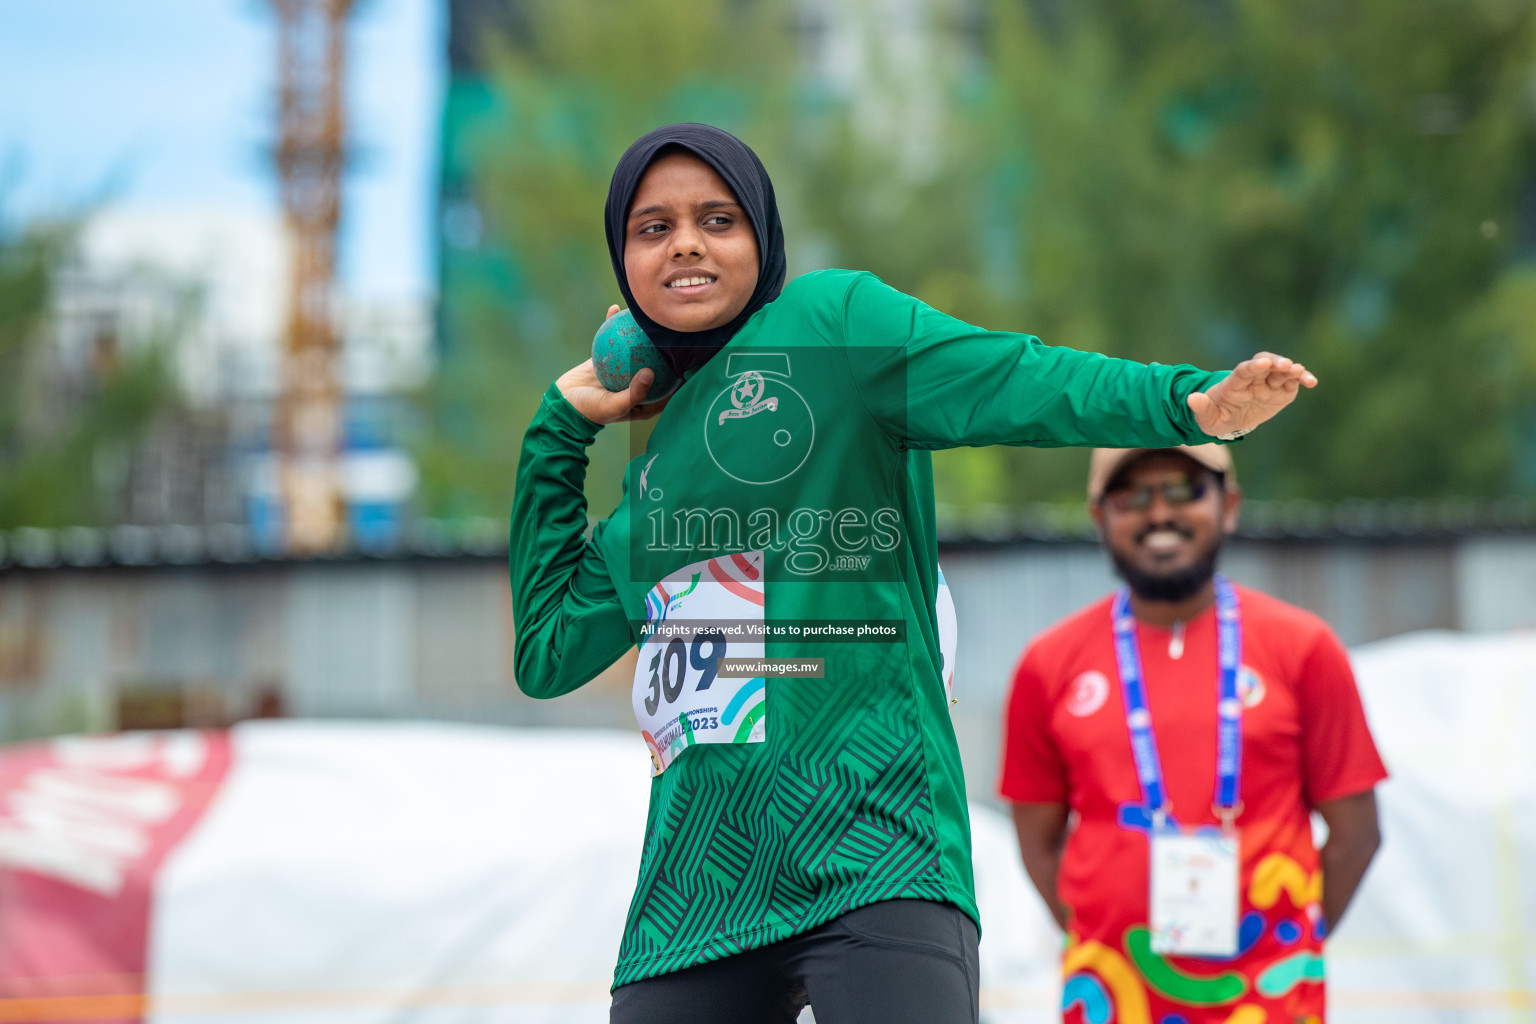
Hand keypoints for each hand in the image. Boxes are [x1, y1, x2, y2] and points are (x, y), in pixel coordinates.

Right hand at [556, 305, 672, 424]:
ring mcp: (621, 370)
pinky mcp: (605, 359)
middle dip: (666, 350)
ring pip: (634, 349)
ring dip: (641, 333)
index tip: (692, 357)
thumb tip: (650, 372)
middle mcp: (636, 385)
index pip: (670, 387)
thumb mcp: (614, 406)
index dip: (683, 374)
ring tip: (649, 316)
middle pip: (656, 364)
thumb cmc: (590, 411)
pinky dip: (612, 325)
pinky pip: (611, 340)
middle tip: (675, 332)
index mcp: (644, 401)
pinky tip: (615, 309)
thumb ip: (634, 392)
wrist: (562, 406)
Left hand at [1189, 352, 1317, 437]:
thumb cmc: (1216, 416)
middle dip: (1275, 363)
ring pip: (1281, 371)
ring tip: (1300, 372)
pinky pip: (1293, 382)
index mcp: (1234, 384)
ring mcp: (1268, 384)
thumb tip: (1192, 399)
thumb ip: (1201, 409)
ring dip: (1291, 370)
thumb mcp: (1206, 418)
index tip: (1262, 363)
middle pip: (1265, 365)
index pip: (1243, 371)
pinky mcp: (1281, 391)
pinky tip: (1311, 382)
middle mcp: (1253, 379)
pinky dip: (1302, 379)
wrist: (1230, 419)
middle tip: (1286, 365)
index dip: (1252, 367)